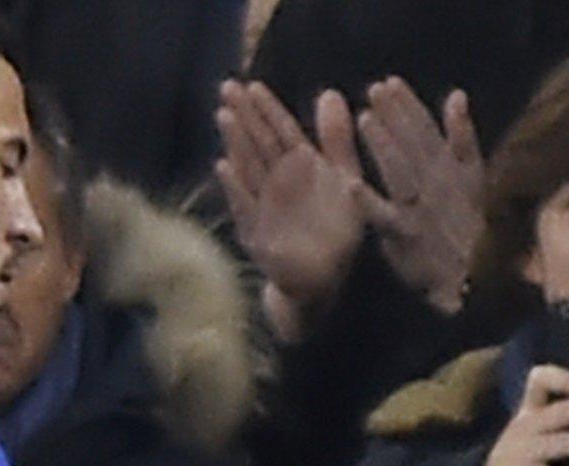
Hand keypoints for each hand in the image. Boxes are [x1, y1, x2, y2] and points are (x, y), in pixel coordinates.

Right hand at [216, 82, 366, 340]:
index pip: (281, 132)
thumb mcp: (345, 179)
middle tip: (228, 87)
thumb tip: (330, 93)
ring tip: (224, 116)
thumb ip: (338, 141)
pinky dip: (236, 189)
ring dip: (236, 144)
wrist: (324, 279)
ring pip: (249, 169)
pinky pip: (246, 208)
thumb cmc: (334, 230)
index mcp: (300, 168)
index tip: (252, 84)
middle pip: (260, 144)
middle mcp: (278, 183)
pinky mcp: (258, 233)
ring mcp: (264, 207)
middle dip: (244, 116)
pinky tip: (224, 167)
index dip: (267, 108)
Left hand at [355, 80, 484, 314]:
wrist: (475, 283)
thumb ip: (463, 137)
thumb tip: (456, 94)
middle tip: (375, 90)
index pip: (427, 131)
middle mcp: (435, 185)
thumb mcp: (474, 180)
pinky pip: (384, 217)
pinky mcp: (404, 237)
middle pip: (413, 146)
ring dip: (385, 146)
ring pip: (401, 172)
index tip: (390, 83)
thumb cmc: (474, 231)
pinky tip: (348, 184)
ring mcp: (419, 210)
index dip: (409, 107)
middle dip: (395, 117)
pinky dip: (367, 202)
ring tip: (365, 120)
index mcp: (449, 170)